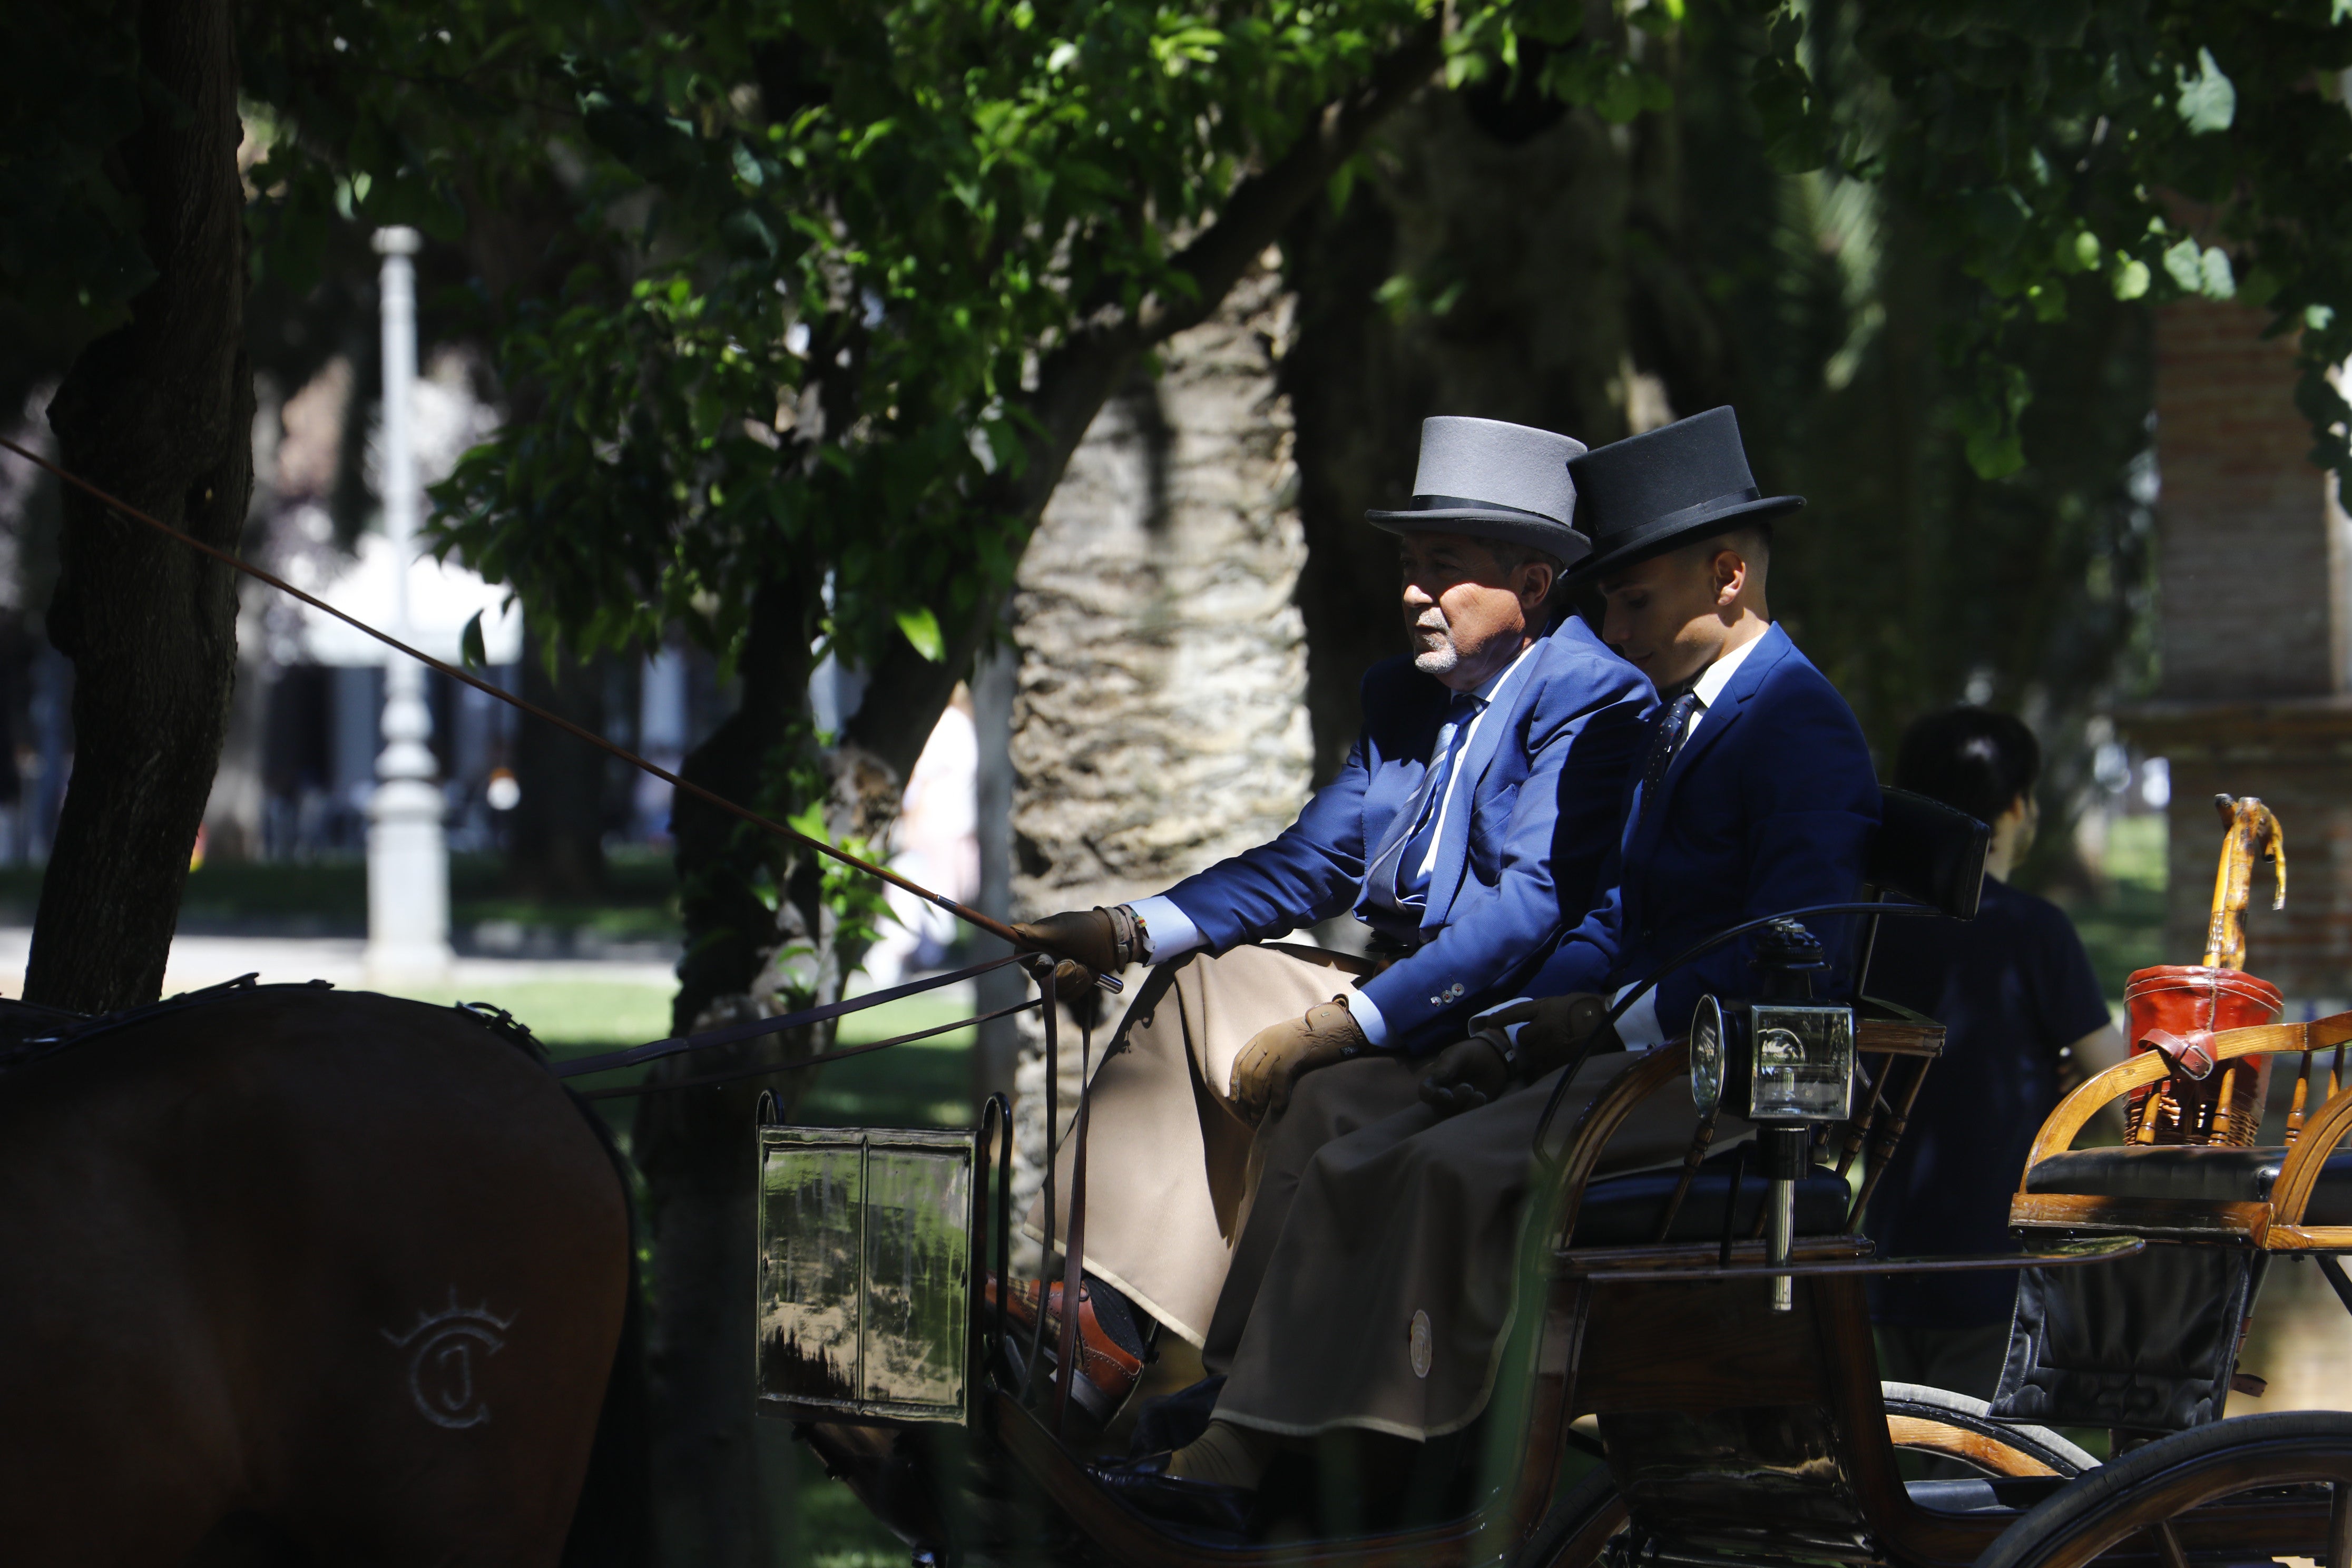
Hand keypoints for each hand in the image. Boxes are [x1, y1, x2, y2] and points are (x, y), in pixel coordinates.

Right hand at [1009, 906, 1141, 989]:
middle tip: (1075, 961)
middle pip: (1039, 978)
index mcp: (1036, 942)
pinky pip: (1067, 995)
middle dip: (1062, 971)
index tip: (1048, 961)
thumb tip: (1014, 928)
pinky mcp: (1069, 984)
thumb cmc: (1086, 929)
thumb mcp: (1062, 929)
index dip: (1033, 964)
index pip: (1021, 958)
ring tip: (1085, 966)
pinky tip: (1089, 974)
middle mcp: (1043, 959)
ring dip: (1074, 979)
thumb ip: (1039, 932)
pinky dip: (1080, 986)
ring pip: (1055, 989)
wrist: (1112, 941)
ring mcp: (1056, 973)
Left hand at [1228, 997, 1364, 1125]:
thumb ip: (1270, 1054)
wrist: (1333, 1027)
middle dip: (1246, 1096)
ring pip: (1260, 1077)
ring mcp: (1280, 1046)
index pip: (1240, 1060)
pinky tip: (1279, 1108)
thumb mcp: (1284, 1041)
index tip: (1236, 1099)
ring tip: (1259, 1117)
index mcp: (1263, 1036)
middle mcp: (1267, 1040)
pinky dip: (1277, 1095)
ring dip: (1258, 1100)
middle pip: (1248, 1072)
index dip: (1235, 1081)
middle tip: (1249, 1114)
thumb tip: (1260, 1079)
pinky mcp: (1293, 1053)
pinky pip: (1279, 1078)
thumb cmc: (1312, 1038)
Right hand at [1419, 1033, 1510, 1117]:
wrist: (1493, 1060)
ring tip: (1479, 1093)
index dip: (1433, 1097)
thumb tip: (1436, 1078)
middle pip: (1439, 1108)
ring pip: (1453, 1117)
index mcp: (1434, 1080)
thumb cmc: (1472, 1053)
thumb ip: (1446, 1065)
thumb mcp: (1459, 1053)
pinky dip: (1474, 1110)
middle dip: (1454, 1102)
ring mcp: (1455, 1105)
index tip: (1448, 1095)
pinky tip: (1482, 1097)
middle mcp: (1440, 1095)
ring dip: (1466, 1106)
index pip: (1425, 1093)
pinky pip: (1467, 1118)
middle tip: (1468, 1087)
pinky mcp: (1468, 1111)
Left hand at [1474, 993, 1617, 1079]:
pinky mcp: (1561, 1060)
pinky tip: (1554, 1064)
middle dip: (1529, 1040)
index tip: (1490, 1023)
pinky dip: (1546, 1067)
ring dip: (1539, 1054)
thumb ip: (1549, 1009)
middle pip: (1523, 1038)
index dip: (1501, 1018)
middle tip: (1540, 1040)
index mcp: (1545, 1007)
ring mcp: (1551, 1044)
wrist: (1613, 1021)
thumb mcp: (1566, 1001)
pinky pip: (1544, 1067)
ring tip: (1552, 1051)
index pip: (1515, 1012)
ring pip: (1533, 1054)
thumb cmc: (1593, 1008)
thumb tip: (1538, 1017)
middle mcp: (1544, 1025)